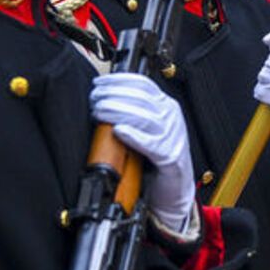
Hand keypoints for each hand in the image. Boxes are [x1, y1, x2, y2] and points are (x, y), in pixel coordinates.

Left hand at [90, 74, 193, 234]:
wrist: (174, 188)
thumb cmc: (156, 159)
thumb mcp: (146, 129)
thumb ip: (133, 113)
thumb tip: (103, 99)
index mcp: (166, 106)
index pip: (144, 84)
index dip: (119, 81)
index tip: (99, 83)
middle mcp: (171, 118)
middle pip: (140, 98)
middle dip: (113, 95)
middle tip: (94, 100)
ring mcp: (173, 136)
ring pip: (144, 117)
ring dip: (117, 112)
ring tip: (99, 113)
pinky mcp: (170, 157)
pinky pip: (151, 143)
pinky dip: (134, 136)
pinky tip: (119, 131)